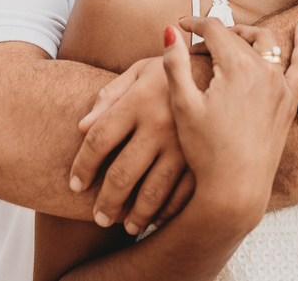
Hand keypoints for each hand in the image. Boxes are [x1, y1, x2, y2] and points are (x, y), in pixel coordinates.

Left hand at [69, 56, 192, 235]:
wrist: (222, 70)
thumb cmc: (172, 72)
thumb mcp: (140, 71)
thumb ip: (109, 96)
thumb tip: (82, 127)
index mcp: (139, 99)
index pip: (99, 139)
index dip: (82, 166)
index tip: (75, 185)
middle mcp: (159, 124)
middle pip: (122, 173)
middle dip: (106, 202)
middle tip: (98, 216)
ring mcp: (184, 144)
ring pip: (152, 192)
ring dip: (135, 216)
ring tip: (125, 226)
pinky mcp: (204, 156)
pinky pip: (183, 194)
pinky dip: (168, 212)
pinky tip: (158, 219)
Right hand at [166, 17, 297, 228]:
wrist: (235, 188)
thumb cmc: (206, 151)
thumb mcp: (183, 106)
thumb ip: (175, 64)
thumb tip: (170, 31)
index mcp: (236, 67)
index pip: (214, 29)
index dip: (195, 23)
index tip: (182, 25)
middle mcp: (263, 70)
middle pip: (238, 36)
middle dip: (216, 34)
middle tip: (197, 43)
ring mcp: (280, 85)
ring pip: (267, 43)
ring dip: (248, 34)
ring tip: (233, 36)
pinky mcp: (290, 101)